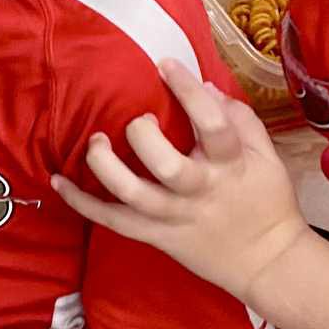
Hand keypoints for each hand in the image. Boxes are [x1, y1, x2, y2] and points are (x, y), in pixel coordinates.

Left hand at [52, 59, 313, 309]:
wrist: (268, 264)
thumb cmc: (266, 201)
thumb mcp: (266, 157)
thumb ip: (239, 119)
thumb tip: (204, 86)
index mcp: (231, 166)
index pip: (213, 126)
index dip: (187, 91)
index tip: (165, 64)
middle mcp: (200, 191)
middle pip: (166, 166)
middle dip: (142, 136)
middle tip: (137, 120)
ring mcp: (175, 216)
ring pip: (132, 195)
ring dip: (105, 166)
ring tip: (95, 142)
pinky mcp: (156, 236)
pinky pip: (113, 221)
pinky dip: (83, 202)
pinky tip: (60, 181)